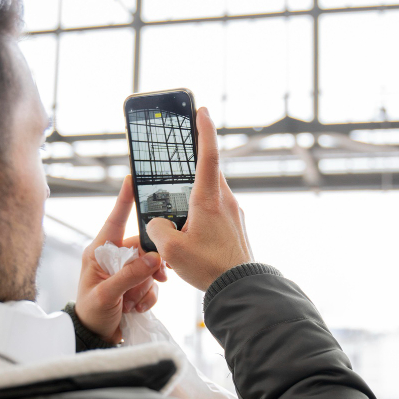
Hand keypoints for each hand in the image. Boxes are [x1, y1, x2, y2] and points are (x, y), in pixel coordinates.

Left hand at [73, 175, 167, 342]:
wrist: (94, 339)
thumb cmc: (91, 314)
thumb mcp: (107, 294)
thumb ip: (130, 275)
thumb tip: (154, 258)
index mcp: (98, 252)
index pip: (114, 220)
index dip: (124, 200)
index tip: (131, 179)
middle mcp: (112, 258)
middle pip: (141, 247)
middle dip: (148, 266)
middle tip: (155, 279)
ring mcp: (125, 271)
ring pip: (150, 267)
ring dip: (147, 286)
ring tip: (133, 302)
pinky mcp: (135, 285)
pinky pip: (152, 284)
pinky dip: (148, 296)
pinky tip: (135, 308)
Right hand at [146, 107, 253, 291]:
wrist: (241, 288)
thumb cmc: (209, 267)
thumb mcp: (171, 250)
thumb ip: (157, 229)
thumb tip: (158, 223)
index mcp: (209, 199)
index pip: (208, 155)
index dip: (204, 130)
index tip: (202, 110)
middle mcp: (225, 200)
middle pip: (207, 173)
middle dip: (191, 166)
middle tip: (179, 159)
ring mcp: (233, 213)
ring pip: (209, 194)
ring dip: (193, 197)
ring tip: (177, 215)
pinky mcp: (235, 227)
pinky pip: (215, 211)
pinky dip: (200, 214)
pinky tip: (190, 234)